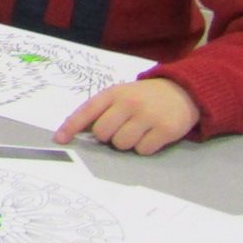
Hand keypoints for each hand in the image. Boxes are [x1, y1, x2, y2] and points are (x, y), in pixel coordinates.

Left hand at [55, 77, 199, 154]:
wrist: (182, 91)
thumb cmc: (144, 96)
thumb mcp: (120, 95)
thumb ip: (102, 110)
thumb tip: (80, 132)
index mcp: (113, 93)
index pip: (87, 110)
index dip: (71, 126)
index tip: (59, 139)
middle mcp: (129, 103)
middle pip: (103, 133)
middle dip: (108, 136)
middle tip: (120, 128)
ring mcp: (148, 116)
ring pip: (122, 144)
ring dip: (127, 143)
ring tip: (137, 130)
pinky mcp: (166, 130)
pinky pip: (143, 150)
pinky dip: (144, 147)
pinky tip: (151, 135)